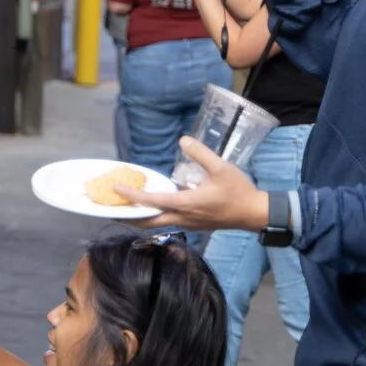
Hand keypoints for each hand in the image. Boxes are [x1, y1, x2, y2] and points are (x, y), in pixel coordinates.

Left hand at [118, 137, 270, 231]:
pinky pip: (168, 221)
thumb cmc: (239, 191)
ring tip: (126, 207)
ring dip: (140, 217)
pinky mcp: (193, 225)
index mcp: (187, 204)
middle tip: (111, 208)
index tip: (116, 188)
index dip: (132, 195)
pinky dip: (154, 216)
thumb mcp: (222, 168)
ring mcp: (187, 224)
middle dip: (128, 216)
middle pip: (148, 221)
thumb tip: (183, 140)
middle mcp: (183, 217)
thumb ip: (201, 154)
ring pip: (157, 223)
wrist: (254, 214)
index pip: (153, 201)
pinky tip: (152, 206)